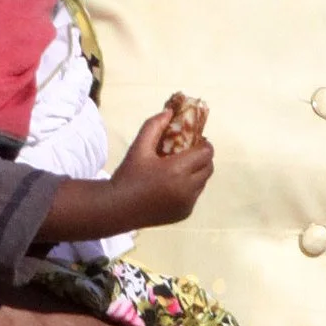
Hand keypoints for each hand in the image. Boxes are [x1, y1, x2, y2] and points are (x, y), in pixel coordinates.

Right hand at [108, 109, 214, 228]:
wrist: (117, 208)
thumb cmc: (128, 176)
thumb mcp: (139, 147)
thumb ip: (154, 126)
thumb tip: (169, 111)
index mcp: (177, 170)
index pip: (207, 153)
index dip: (204, 145)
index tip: (194, 142)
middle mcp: (187, 189)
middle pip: (208, 168)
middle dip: (202, 159)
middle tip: (188, 154)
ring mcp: (187, 203)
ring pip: (202, 183)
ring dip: (196, 174)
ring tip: (179, 169)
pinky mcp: (183, 214)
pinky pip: (194, 197)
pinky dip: (189, 189)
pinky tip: (172, 186)